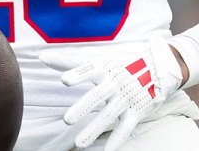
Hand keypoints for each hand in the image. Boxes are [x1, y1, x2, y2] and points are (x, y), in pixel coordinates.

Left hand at [39, 36, 183, 148]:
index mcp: (104, 68)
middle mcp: (115, 82)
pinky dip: (117, 139)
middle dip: (83, 108)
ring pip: (109, 115)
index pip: (89, 70)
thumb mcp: (97, 61)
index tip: (64, 80)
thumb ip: (68, 62)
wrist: (157, 67)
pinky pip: (126, 127)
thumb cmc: (119, 65)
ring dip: (95, 130)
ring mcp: (126, 98)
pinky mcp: (136, 111)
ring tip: (79, 144)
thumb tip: (41, 57)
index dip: (78, 74)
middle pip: (98, 96)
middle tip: (67, 120)